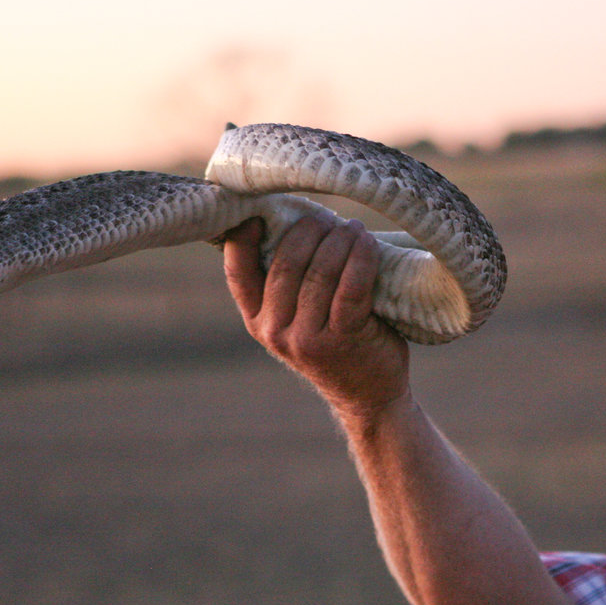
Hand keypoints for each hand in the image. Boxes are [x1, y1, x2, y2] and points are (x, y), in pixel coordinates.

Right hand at [223, 213, 409, 418]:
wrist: (367, 396)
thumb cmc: (335, 343)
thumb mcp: (297, 319)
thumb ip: (287, 284)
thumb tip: (292, 218)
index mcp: (256, 320)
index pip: (238, 272)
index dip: (243, 236)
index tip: (261, 209)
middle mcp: (275, 330)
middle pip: (286, 263)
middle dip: (309, 231)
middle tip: (329, 219)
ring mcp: (307, 337)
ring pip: (320, 272)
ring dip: (339, 241)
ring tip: (354, 228)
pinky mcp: (343, 338)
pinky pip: (351, 287)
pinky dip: (361, 259)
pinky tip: (368, 243)